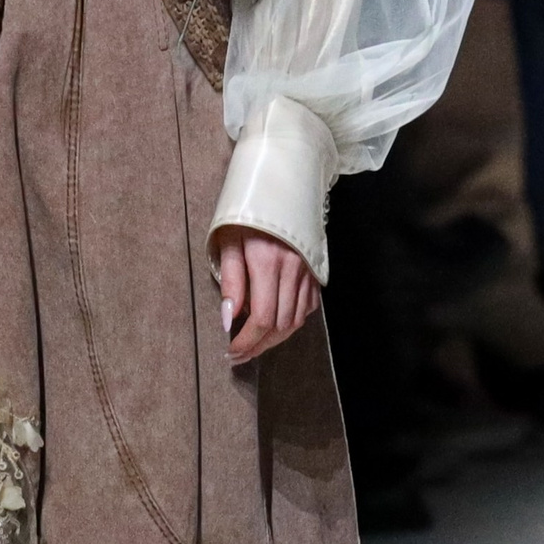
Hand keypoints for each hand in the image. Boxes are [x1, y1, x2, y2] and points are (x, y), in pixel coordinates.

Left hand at [217, 228, 320, 365]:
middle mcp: (293, 270)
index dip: (247, 341)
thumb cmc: (245, 215)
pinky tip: (275, 324)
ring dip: (276, 339)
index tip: (232, 351)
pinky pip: (308, 307)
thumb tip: (228, 320)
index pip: (261, 317)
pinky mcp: (314, 271)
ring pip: (297, 320)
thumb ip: (230, 282)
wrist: (277, 189)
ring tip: (254, 345)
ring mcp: (307, 272)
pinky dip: (292, 321)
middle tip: (240, 355)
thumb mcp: (228, 242)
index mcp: (268, 263)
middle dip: (259, 345)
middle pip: (281, 324)